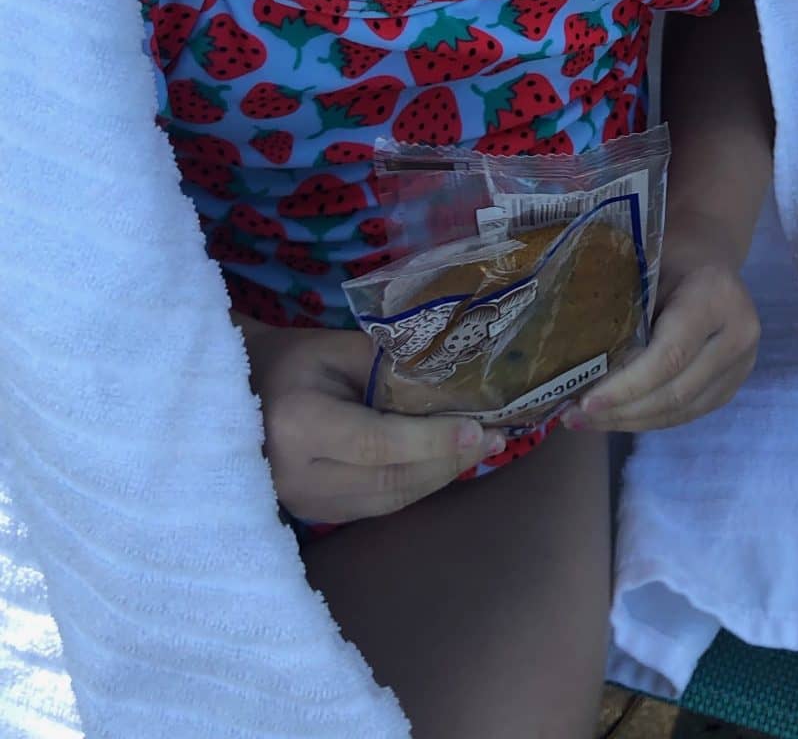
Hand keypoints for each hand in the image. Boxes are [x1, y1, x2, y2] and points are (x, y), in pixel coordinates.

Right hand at [235, 317, 505, 526]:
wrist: (236, 395)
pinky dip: (417, 484)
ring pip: (388, 501)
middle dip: (447, 461)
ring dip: (439, 476)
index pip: (375, 443)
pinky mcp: (314, 515)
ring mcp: (301, 503)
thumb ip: (390, 367)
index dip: (430, 441)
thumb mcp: (337, 348)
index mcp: (296, 423)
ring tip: (481, 449)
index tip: (477, 429)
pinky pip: (377, 505)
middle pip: (388, 480)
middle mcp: (295, 475)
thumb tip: (454, 381)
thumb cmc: (292, 361)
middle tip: (495, 437)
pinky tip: (445, 463)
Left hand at [562, 246, 759, 435]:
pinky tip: (616, 416)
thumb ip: (624, 314)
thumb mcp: (644, 270)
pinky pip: (686, 413)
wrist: (708, 258)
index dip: (627, 385)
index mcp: (717, 298)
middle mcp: (739, 336)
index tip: (587, 402)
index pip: (670, 356)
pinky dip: (648, 419)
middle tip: (575, 416)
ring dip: (631, 421)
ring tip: (588, 421)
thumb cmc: (668, 256)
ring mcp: (741, 366)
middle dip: (622, 411)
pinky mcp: (731, 386)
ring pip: (680, 411)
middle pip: (676, 392)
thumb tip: (578, 366)